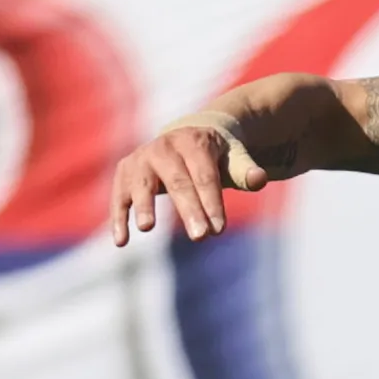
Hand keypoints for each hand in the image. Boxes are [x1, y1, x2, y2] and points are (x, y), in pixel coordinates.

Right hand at [110, 118, 268, 246]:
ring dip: (144, 205)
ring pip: (142, 184)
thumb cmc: (215, 157)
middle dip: (189, 209)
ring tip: (147, 228)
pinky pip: (119, 195)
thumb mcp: (234, 158)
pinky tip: (121, 242)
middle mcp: (164, 146)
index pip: (204, 175)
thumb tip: (260, 179)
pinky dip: (118, 217)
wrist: (186, 137)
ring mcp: (141, 158)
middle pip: (177, 181)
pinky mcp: (125, 173)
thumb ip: (245, 171)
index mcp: (194, 141)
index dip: (212, 202)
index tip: (219, 229)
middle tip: (200, 237)